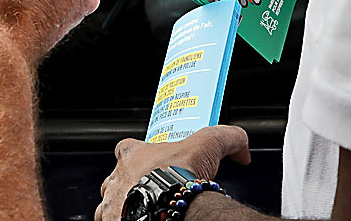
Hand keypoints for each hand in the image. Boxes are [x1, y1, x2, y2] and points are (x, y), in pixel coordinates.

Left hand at [96, 125, 249, 220]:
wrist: (168, 209)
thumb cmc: (178, 177)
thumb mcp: (208, 145)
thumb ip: (226, 139)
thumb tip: (241, 146)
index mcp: (131, 155)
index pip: (126, 149)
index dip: (138, 154)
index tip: (152, 161)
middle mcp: (116, 179)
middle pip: (116, 179)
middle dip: (129, 185)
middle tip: (149, 192)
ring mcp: (111, 204)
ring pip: (109, 204)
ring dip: (122, 206)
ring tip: (142, 211)